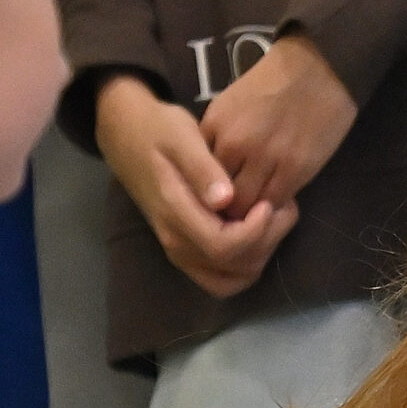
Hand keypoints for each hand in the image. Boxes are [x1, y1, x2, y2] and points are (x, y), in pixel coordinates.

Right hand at [94, 74, 296, 296]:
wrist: (126, 134)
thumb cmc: (157, 130)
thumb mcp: (181, 136)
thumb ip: (203, 169)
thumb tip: (225, 200)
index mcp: (174, 213)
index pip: (224, 247)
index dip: (255, 232)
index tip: (267, 204)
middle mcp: (176, 241)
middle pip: (235, 267)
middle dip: (268, 241)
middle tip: (280, 207)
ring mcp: (180, 251)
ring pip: (234, 278)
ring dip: (262, 254)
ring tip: (272, 219)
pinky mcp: (187, 251)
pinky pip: (224, 277)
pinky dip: (248, 263)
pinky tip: (258, 232)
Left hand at [199, 32, 357, 210]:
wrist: (316, 70)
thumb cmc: (273, 81)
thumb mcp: (231, 103)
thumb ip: (220, 134)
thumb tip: (215, 165)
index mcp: (215, 126)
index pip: (200, 172)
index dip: (207, 189)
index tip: (216, 195)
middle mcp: (235, 145)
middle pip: (222, 194)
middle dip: (227, 206)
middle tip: (237, 210)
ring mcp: (267, 159)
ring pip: (250, 204)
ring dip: (253, 210)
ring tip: (258, 210)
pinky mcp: (297, 169)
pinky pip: (278, 200)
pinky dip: (276, 206)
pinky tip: (278, 200)